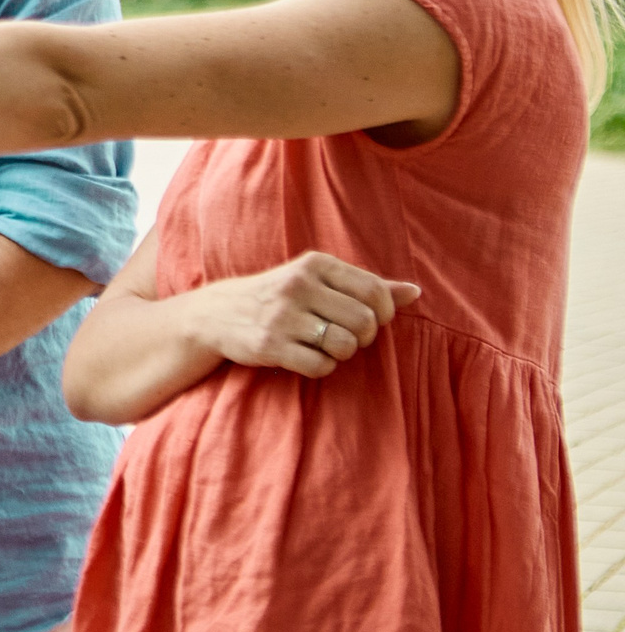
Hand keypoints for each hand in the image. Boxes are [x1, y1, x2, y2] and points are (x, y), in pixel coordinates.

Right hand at [188, 252, 418, 377]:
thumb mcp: (317, 280)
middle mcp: (298, 285)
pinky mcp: (270, 345)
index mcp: (315, 264)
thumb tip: (416, 292)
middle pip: (364, 321)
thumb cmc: (278, 297)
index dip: (382, 315)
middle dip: (362, 337)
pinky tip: (305, 357)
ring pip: (345, 345)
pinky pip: (320, 366)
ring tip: (323, 346)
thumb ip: (366, 286)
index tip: (369, 321)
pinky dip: (320, 367)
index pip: (375, 292)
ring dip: (341, 353)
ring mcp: (282, 316)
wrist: (214, 315)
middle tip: (344, 337)